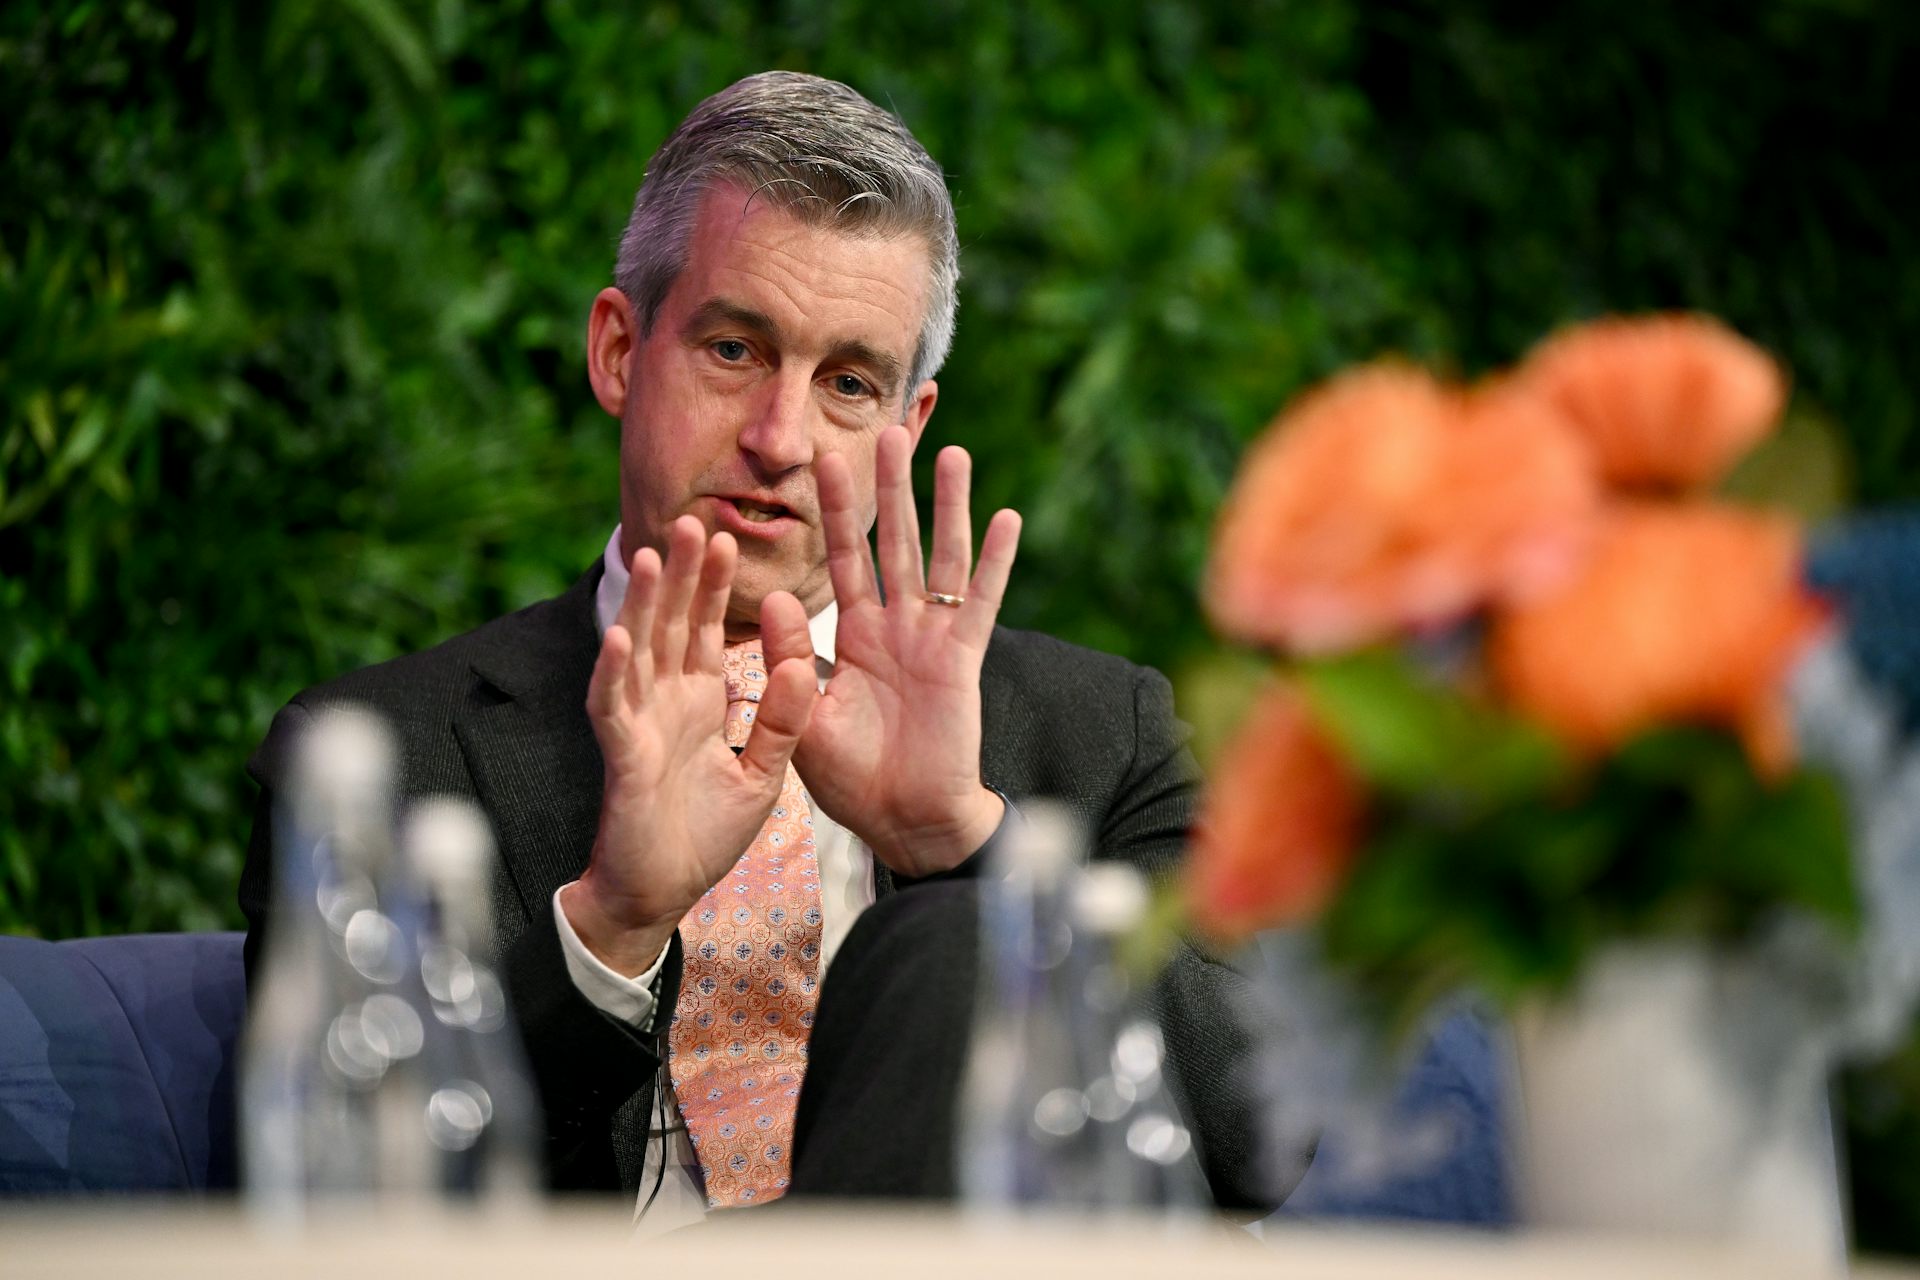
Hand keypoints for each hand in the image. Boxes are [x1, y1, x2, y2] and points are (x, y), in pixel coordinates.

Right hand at [562, 516, 816, 975]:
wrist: (662, 893)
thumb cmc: (705, 833)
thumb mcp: (764, 773)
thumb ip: (782, 720)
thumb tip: (804, 664)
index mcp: (697, 700)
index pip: (703, 629)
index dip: (712, 585)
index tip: (726, 536)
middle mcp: (663, 701)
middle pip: (669, 625)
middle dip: (680, 575)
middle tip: (691, 520)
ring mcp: (639, 725)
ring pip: (636, 653)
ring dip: (643, 606)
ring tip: (654, 557)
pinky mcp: (622, 758)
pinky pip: (614, 709)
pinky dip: (614, 673)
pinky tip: (620, 638)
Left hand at [761, 425, 1020, 876]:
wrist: (903, 822)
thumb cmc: (853, 778)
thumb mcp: (806, 714)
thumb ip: (792, 656)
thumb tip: (771, 595)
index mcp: (853, 634)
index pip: (842, 559)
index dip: (834, 512)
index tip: (823, 460)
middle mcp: (895, 625)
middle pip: (893, 542)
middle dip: (890, 489)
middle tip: (887, 432)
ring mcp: (932, 638)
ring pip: (940, 558)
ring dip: (946, 506)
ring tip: (951, 453)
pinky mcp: (963, 659)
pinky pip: (980, 603)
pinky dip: (994, 562)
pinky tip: (1006, 518)